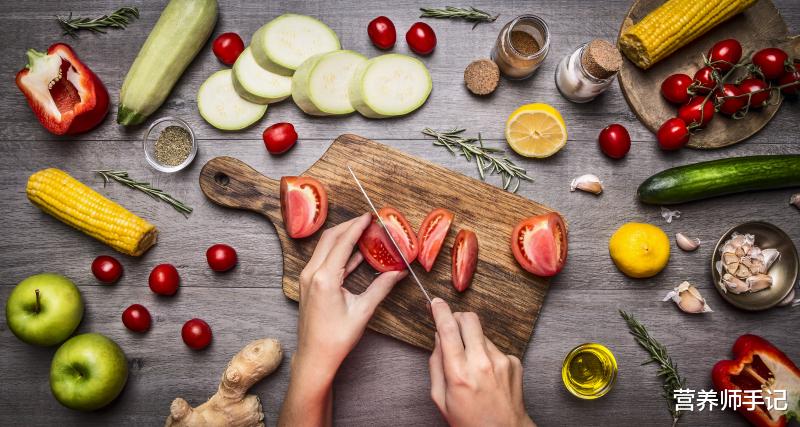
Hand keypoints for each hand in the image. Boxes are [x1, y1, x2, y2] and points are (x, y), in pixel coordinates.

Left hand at [280, 214, 406, 426]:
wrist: (314, 358)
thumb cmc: (336, 339)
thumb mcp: (363, 311)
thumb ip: (381, 287)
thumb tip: (399, 272)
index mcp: (325, 278)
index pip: (343, 242)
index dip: (357, 226)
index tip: (370, 216)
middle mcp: (312, 274)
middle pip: (330, 238)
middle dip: (349, 226)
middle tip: (368, 221)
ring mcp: (307, 278)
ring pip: (325, 247)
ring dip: (343, 238)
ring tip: (364, 233)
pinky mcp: (308, 284)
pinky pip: (323, 260)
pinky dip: (339, 252)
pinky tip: (356, 254)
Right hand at [429, 298, 534, 426]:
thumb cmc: (470, 421)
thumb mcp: (441, 398)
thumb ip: (436, 365)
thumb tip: (438, 338)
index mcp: (459, 374)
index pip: (448, 330)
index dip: (440, 311)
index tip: (436, 303)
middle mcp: (482, 364)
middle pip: (469, 319)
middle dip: (457, 318)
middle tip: (452, 328)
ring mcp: (502, 361)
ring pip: (482, 334)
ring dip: (473, 340)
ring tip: (472, 365)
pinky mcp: (515, 362)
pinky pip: (495, 347)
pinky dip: (488, 354)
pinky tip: (488, 374)